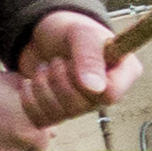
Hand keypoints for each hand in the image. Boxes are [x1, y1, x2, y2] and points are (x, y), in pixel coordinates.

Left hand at [12, 11, 134, 124]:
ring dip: (44, 87)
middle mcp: (106, 93)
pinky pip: (43, 119)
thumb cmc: (70, 31)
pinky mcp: (58, 113)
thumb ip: (90, 58)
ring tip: (43, 67)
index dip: (89, 84)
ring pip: (63, 114)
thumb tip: (96, 90)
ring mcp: (83, 106)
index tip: (74, 62)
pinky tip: (28, 82)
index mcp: (123, 73)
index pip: (112, 95)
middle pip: (84, 106)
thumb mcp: (81, 35)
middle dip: (61, 80)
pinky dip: (29, 100)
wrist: (43, 36)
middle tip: (56, 61)